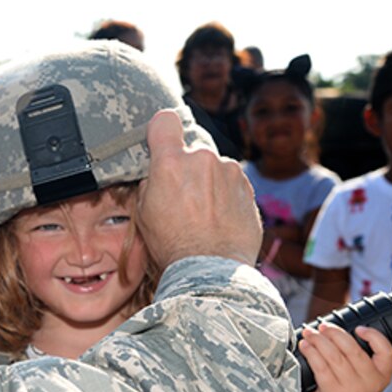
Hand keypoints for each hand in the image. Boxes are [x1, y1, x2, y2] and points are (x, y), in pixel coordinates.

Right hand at [137, 110, 261, 267]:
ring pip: (213, 167)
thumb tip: (157, 175)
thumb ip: (150, 184)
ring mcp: (229, 171)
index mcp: (170, 162)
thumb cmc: (173, 245)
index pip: (165, 121)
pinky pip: (231, 183)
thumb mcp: (144, 214)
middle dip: (187, 168)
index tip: (162, 141)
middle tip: (182, 198)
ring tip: (203, 214)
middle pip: (191, 150)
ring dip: (208, 182)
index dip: (161, 130)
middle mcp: (202, 158)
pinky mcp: (247, 187)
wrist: (210, 270)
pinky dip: (225, 195)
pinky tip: (219, 219)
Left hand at [295, 323, 391, 391]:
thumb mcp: (355, 375)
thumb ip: (354, 356)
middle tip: (322, 327)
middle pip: (353, 349)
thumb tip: (334, 328)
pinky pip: (321, 366)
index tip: (358, 328)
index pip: (387, 352)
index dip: (374, 337)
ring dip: (318, 340)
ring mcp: (353, 390)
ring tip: (308, 333)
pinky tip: (304, 345)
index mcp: (381, 376)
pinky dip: (311, 352)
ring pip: (334, 356)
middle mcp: (371, 384)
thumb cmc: (337, 390)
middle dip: (334, 333)